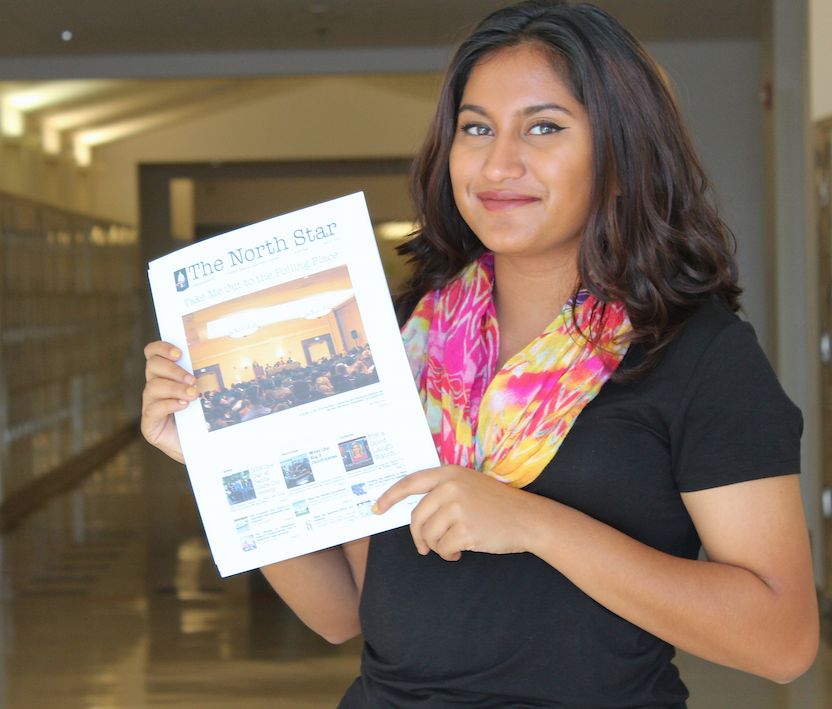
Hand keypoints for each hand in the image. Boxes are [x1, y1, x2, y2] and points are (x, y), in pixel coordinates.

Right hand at [141, 341, 198, 462]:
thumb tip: (218, 359)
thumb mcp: (205, 394)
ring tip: (193, 395)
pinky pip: (152, 410)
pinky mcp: (149, 425)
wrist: (201, 447)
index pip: (153, 354)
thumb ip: (203, 378)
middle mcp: (154, 389)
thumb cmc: (203, 418)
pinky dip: (168, 405)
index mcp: (164, 376)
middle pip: (152, 366)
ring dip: (174, 388)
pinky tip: (183, 406)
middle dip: (174, 370)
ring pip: (152, 387)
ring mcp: (149, 406)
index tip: (180, 353)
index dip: (161, 348)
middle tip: (193, 380)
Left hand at [374, 465, 550, 560]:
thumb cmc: (496, 505)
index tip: (376, 508)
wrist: (528, 518)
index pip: (410, 483)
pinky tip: (462, 550)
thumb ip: (442, 491)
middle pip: (416, 517)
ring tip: (453, 545)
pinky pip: (442, 548)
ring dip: (436, 547)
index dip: (389, 497)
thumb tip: (412, 512)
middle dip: (418, 537)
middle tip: (425, 547)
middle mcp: (450, 487)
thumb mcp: (468, 485)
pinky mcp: (465, 529)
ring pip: (428, 535)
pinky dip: (449, 554)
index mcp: (449, 473)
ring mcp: (458, 507)